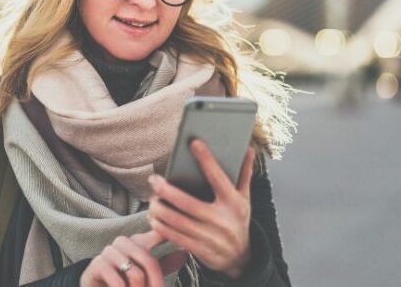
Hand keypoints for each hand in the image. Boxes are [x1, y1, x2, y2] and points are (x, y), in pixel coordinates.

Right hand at [80, 230, 181, 286]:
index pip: (156, 235)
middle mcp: (123, 242)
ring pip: (136, 274)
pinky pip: (119, 283)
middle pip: (149, 261)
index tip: (183, 246)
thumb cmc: (123, 278)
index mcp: (136, 241)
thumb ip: (163, 264)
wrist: (95, 285)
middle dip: (156, 284)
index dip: (167, 237)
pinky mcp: (97, 264)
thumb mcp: (144, 271)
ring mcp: (109, 251)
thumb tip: (183, 254)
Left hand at [147, 140, 254, 278]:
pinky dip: (161, 226)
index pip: (218, 177)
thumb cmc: (238, 221)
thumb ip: (244, 174)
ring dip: (159, 210)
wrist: (241, 257)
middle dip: (166, 191)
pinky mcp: (199, 249)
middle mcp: (221, 220)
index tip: (194, 143)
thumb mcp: (244, 199)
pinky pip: (175, 236)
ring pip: (177, 221)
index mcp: (233, 203)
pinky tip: (153, 217)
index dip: (206, 159)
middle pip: (187, 203)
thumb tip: (249, 148)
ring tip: (152, 200)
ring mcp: (209, 236)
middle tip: (154, 180)